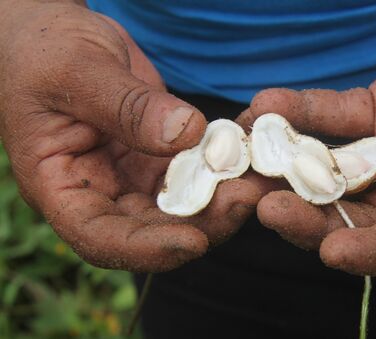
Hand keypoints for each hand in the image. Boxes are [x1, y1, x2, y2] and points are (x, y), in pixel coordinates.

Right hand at [0, 1, 260, 271]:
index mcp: (59, 186)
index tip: (194, 242)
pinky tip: (250, 150)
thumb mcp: (76, 71)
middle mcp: (98, 190)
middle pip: (152, 228)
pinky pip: (196, 168)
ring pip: (182, 203)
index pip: (99, 237)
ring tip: (260, 177)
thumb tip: (185, 134)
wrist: (56, 31)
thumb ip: (126, 107)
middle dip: (202, 222)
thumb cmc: (44, 50)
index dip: (146, 249)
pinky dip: (223, 164)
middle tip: (248, 198)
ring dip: (222, 196)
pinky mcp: (158, 154)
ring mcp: (131, 174)